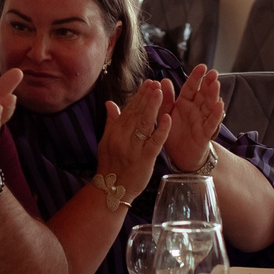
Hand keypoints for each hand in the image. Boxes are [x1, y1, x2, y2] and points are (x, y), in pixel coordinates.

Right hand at [95, 79, 172, 200]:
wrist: (112, 190)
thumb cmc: (110, 165)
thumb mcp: (106, 142)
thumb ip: (111, 122)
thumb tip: (110, 103)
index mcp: (114, 132)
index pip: (128, 110)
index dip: (138, 96)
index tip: (147, 84)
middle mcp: (123, 138)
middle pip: (137, 113)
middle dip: (147, 97)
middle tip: (155, 83)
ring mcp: (134, 148)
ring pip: (145, 124)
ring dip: (153, 107)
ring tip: (160, 92)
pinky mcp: (145, 159)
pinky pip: (154, 142)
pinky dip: (161, 129)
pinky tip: (167, 117)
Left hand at [159, 63, 225, 173]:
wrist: (179, 156)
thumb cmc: (174, 133)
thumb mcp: (166, 114)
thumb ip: (166, 98)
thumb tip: (163, 80)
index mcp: (185, 103)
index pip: (191, 87)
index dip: (196, 77)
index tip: (202, 67)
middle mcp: (195, 110)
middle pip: (203, 94)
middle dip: (208, 83)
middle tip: (213, 73)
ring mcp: (202, 120)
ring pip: (209, 106)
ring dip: (213, 95)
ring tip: (216, 84)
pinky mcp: (205, 133)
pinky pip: (211, 123)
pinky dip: (215, 114)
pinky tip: (220, 105)